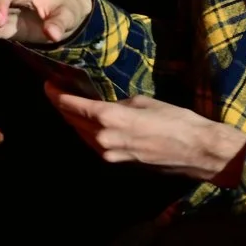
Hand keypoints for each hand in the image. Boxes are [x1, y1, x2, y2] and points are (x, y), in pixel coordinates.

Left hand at [45, 84, 245, 183]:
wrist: (198, 151)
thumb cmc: (176, 120)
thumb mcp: (143, 102)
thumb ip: (116, 104)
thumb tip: (104, 105)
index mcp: (108, 118)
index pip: (70, 105)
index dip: (55, 93)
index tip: (48, 84)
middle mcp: (103, 138)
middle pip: (71, 120)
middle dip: (61, 105)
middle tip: (56, 91)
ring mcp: (109, 153)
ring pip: (81, 134)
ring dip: (74, 120)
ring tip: (70, 104)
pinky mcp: (118, 162)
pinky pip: (95, 144)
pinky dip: (88, 132)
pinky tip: (89, 122)